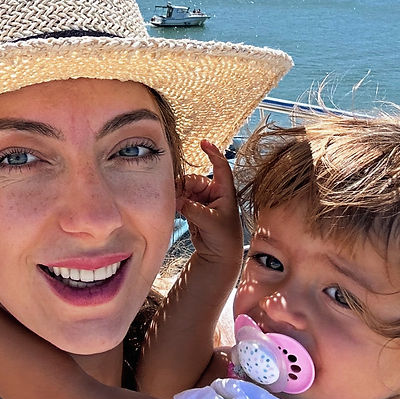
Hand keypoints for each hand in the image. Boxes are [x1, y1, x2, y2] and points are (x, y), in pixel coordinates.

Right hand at [177, 139, 242, 270]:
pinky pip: (181, 198)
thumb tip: (178, 200)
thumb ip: (194, 210)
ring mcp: (202, 201)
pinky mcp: (193, 208)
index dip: (213, 153)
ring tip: (175, 204)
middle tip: (176, 195)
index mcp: (225, 192)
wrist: (219, 256)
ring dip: (178, 194)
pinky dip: (176, 201)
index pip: (220, 166)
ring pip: (185, 188)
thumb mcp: (211, 223)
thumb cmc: (224, 239)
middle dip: (184, 184)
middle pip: (195, 179)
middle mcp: (214, 193)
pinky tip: (174, 208)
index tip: (204, 142)